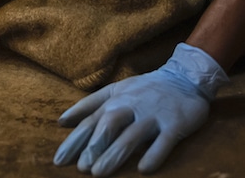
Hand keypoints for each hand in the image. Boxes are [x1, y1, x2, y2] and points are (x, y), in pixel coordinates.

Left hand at [53, 43, 227, 175]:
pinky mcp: (175, 123)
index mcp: (115, 100)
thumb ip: (89, 105)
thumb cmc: (144, 89)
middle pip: (109, 125)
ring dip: (115, 153)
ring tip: (100, 173)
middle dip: (94, 146)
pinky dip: (154, 154)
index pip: (90, 121)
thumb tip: (61, 121)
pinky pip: (164, 141)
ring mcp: (153, 114)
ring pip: (132, 135)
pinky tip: (144, 169)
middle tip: (82, 168)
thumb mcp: (115, 91)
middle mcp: (131, 106)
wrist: (185, 77)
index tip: (60, 160)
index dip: (74, 141)